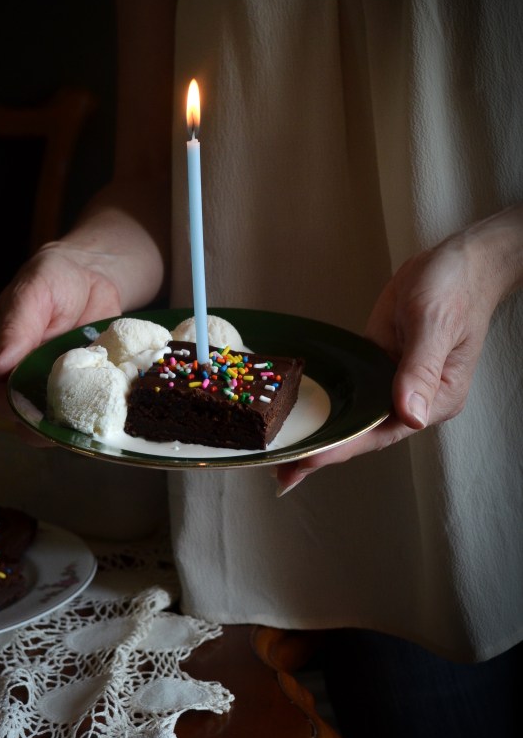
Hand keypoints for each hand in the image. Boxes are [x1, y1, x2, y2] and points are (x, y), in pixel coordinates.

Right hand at [0, 241, 124, 420]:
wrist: (94, 273)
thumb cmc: (54, 278)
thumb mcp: (33, 294)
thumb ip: (13, 329)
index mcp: (5, 357)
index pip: (1, 396)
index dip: (15, 411)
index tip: (36, 417)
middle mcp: (29, 376)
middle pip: (31, 416)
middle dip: (49, 428)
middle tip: (72, 427)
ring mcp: (59, 383)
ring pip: (60, 419)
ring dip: (76, 426)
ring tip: (94, 425)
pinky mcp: (88, 384)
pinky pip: (90, 406)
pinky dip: (101, 411)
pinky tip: (114, 412)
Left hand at [275, 205, 522, 493]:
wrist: (456, 262)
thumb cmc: (454, 288)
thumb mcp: (434, 324)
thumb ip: (419, 369)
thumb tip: (410, 415)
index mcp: (436, 399)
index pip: (382, 432)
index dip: (344, 447)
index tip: (309, 460)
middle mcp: (413, 399)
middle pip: (363, 434)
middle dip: (324, 453)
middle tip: (282, 475)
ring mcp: (394, 383)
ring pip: (353, 417)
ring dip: (321, 436)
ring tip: (283, 458)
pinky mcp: (378, 365)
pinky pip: (350, 392)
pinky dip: (327, 407)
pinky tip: (301, 418)